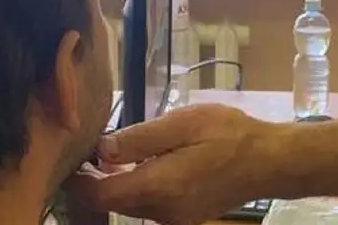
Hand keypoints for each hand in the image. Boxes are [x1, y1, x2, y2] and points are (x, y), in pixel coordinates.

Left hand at [65, 104, 284, 224]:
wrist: (270, 161)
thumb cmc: (229, 134)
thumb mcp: (183, 123)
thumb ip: (140, 138)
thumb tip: (101, 148)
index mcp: (158, 186)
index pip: (100, 195)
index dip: (77, 182)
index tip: (67, 159)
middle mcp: (162, 210)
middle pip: (111, 203)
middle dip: (91, 183)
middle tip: (80, 153)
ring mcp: (174, 217)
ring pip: (129, 205)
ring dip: (113, 185)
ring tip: (104, 155)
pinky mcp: (184, 216)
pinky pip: (148, 206)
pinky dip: (135, 188)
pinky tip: (137, 165)